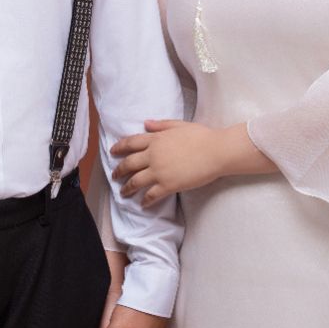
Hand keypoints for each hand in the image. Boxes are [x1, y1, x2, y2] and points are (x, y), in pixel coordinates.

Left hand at [112, 120, 274, 206]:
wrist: (216, 151)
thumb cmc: (202, 136)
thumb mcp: (179, 125)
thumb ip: (161, 125)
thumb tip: (146, 123)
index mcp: (156, 139)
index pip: (130, 143)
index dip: (119, 148)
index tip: (112, 152)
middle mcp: (153, 155)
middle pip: (129, 163)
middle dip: (119, 170)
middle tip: (114, 176)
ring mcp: (159, 171)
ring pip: (135, 181)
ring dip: (127, 188)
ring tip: (123, 193)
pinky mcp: (168, 185)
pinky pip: (151, 195)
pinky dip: (145, 201)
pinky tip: (142, 204)